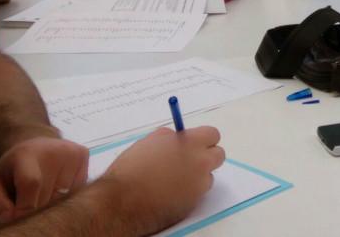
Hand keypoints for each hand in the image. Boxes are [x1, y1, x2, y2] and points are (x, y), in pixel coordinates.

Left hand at [0, 137, 88, 223]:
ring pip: (64, 198)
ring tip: (43, 194)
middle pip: (48, 197)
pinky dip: (66, 198)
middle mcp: (54, 150)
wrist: (37, 144)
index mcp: (26, 155)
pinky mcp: (84, 156)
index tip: (18, 218)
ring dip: (52, 205)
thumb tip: (10, 218)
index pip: (31, 183)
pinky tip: (57, 187)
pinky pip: (77, 192)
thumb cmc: (14, 170)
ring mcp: (72, 153)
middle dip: (36, 209)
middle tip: (28, 203)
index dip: (25, 207)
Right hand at [101, 126, 224, 234]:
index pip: (212, 134)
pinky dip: (188, 192)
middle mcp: (200, 163)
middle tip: (189, 160)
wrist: (121, 201)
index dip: (202, 138)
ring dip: (197, 176)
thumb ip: (172, 137)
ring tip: (173, 179)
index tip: (193, 142)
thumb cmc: (133, 167)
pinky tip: (169, 192)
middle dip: (206, 156)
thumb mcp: (152, 141)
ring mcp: (199, 186)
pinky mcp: (193, 204)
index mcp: (191, 143)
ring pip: (208, 177)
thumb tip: (180, 138)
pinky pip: (197, 194)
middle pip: (218, 155)